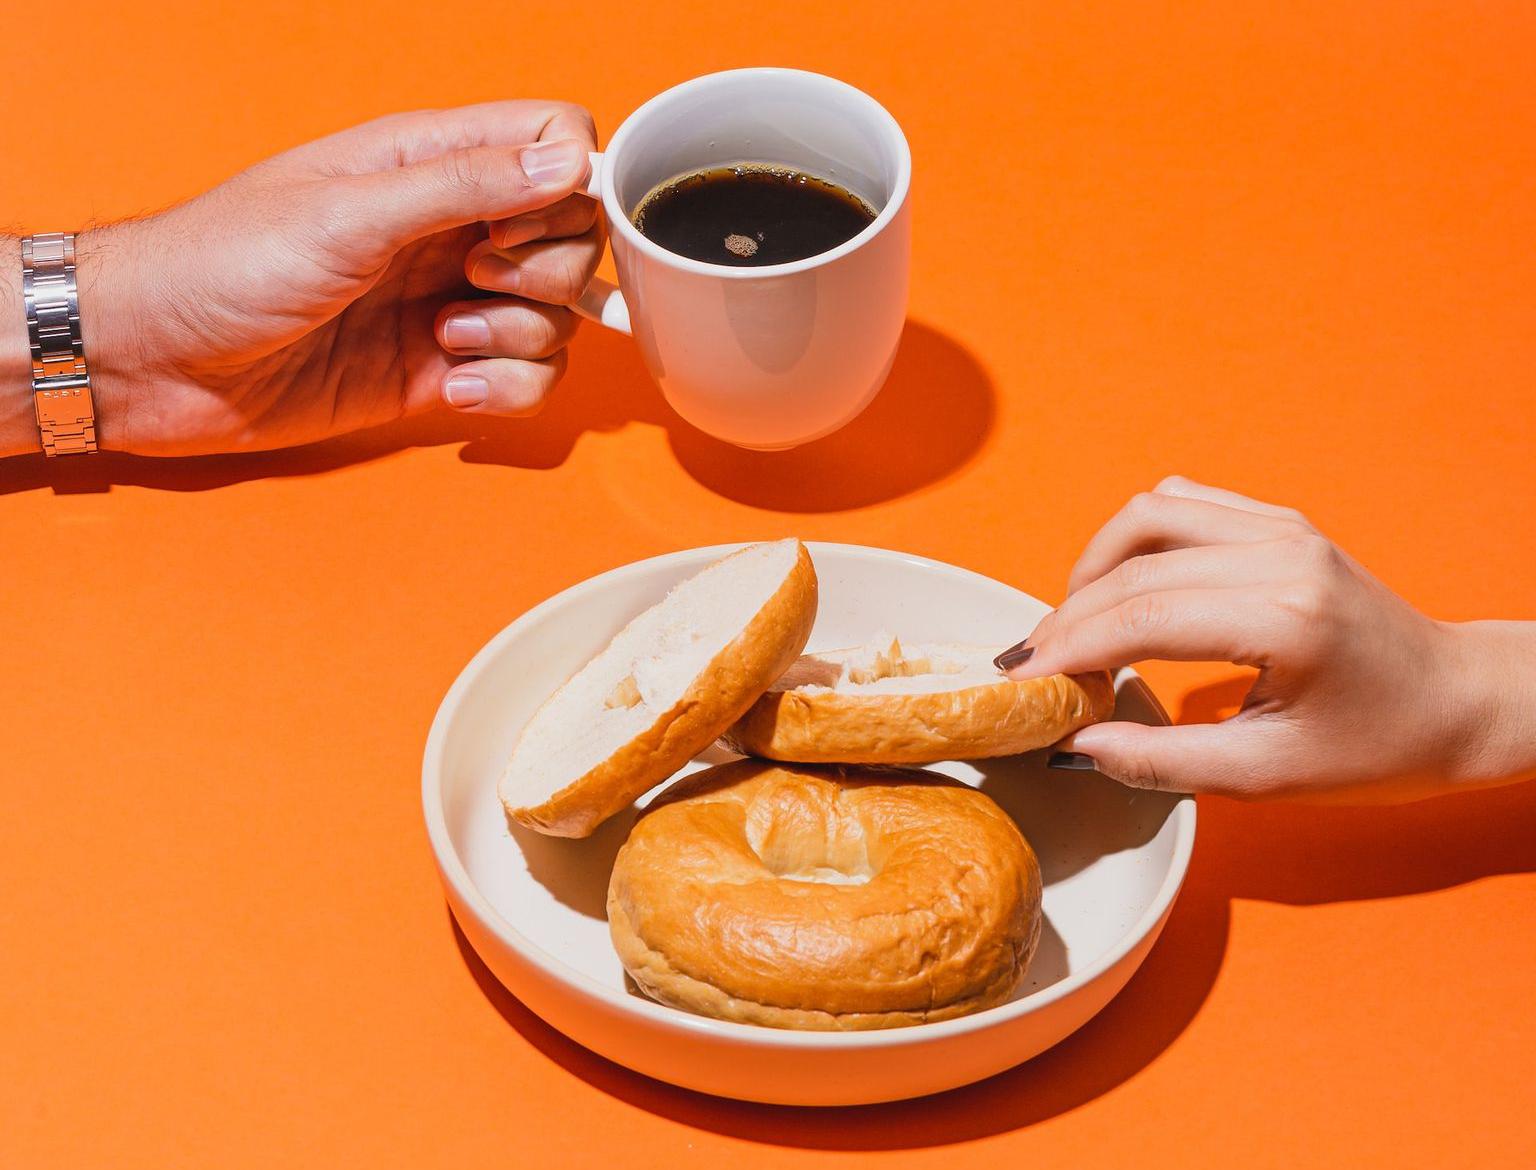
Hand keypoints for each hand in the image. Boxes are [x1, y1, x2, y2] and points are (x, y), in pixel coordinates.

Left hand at [13, 101, 603, 455]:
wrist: (153, 362)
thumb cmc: (221, 266)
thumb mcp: (347, 213)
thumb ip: (463, 185)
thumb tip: (567, 160)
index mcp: (427, 162)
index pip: (554, 142)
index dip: (567, 185)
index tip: (517, 226)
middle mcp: (450, 228)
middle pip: (572, 238)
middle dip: (547, 273)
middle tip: (475, 280)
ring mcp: (449, 302)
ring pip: (557, 317)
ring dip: (519, 338)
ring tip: (442, 339)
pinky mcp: (440, 372)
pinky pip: (525, 380)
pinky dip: (505, 390)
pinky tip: (449, 387)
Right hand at [1000, 477, 1535, 801]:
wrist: (1457, 703)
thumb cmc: (1380, 748)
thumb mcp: (1267, 776)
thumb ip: (1161, 762)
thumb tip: (1074, 743)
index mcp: (1287, 617)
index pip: (1143, 619)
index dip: (1068, 650)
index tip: (1021, 682)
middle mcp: (1282, 553)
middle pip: (1135, 568)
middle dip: (1067, 617)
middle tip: (1031, 666)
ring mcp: (1282, 527)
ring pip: (1148, 515)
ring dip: (1094, 566)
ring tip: (1071, 625)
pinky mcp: (1279, 521)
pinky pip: (1180, 504)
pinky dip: (1132, 541)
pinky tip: (1119, 587)